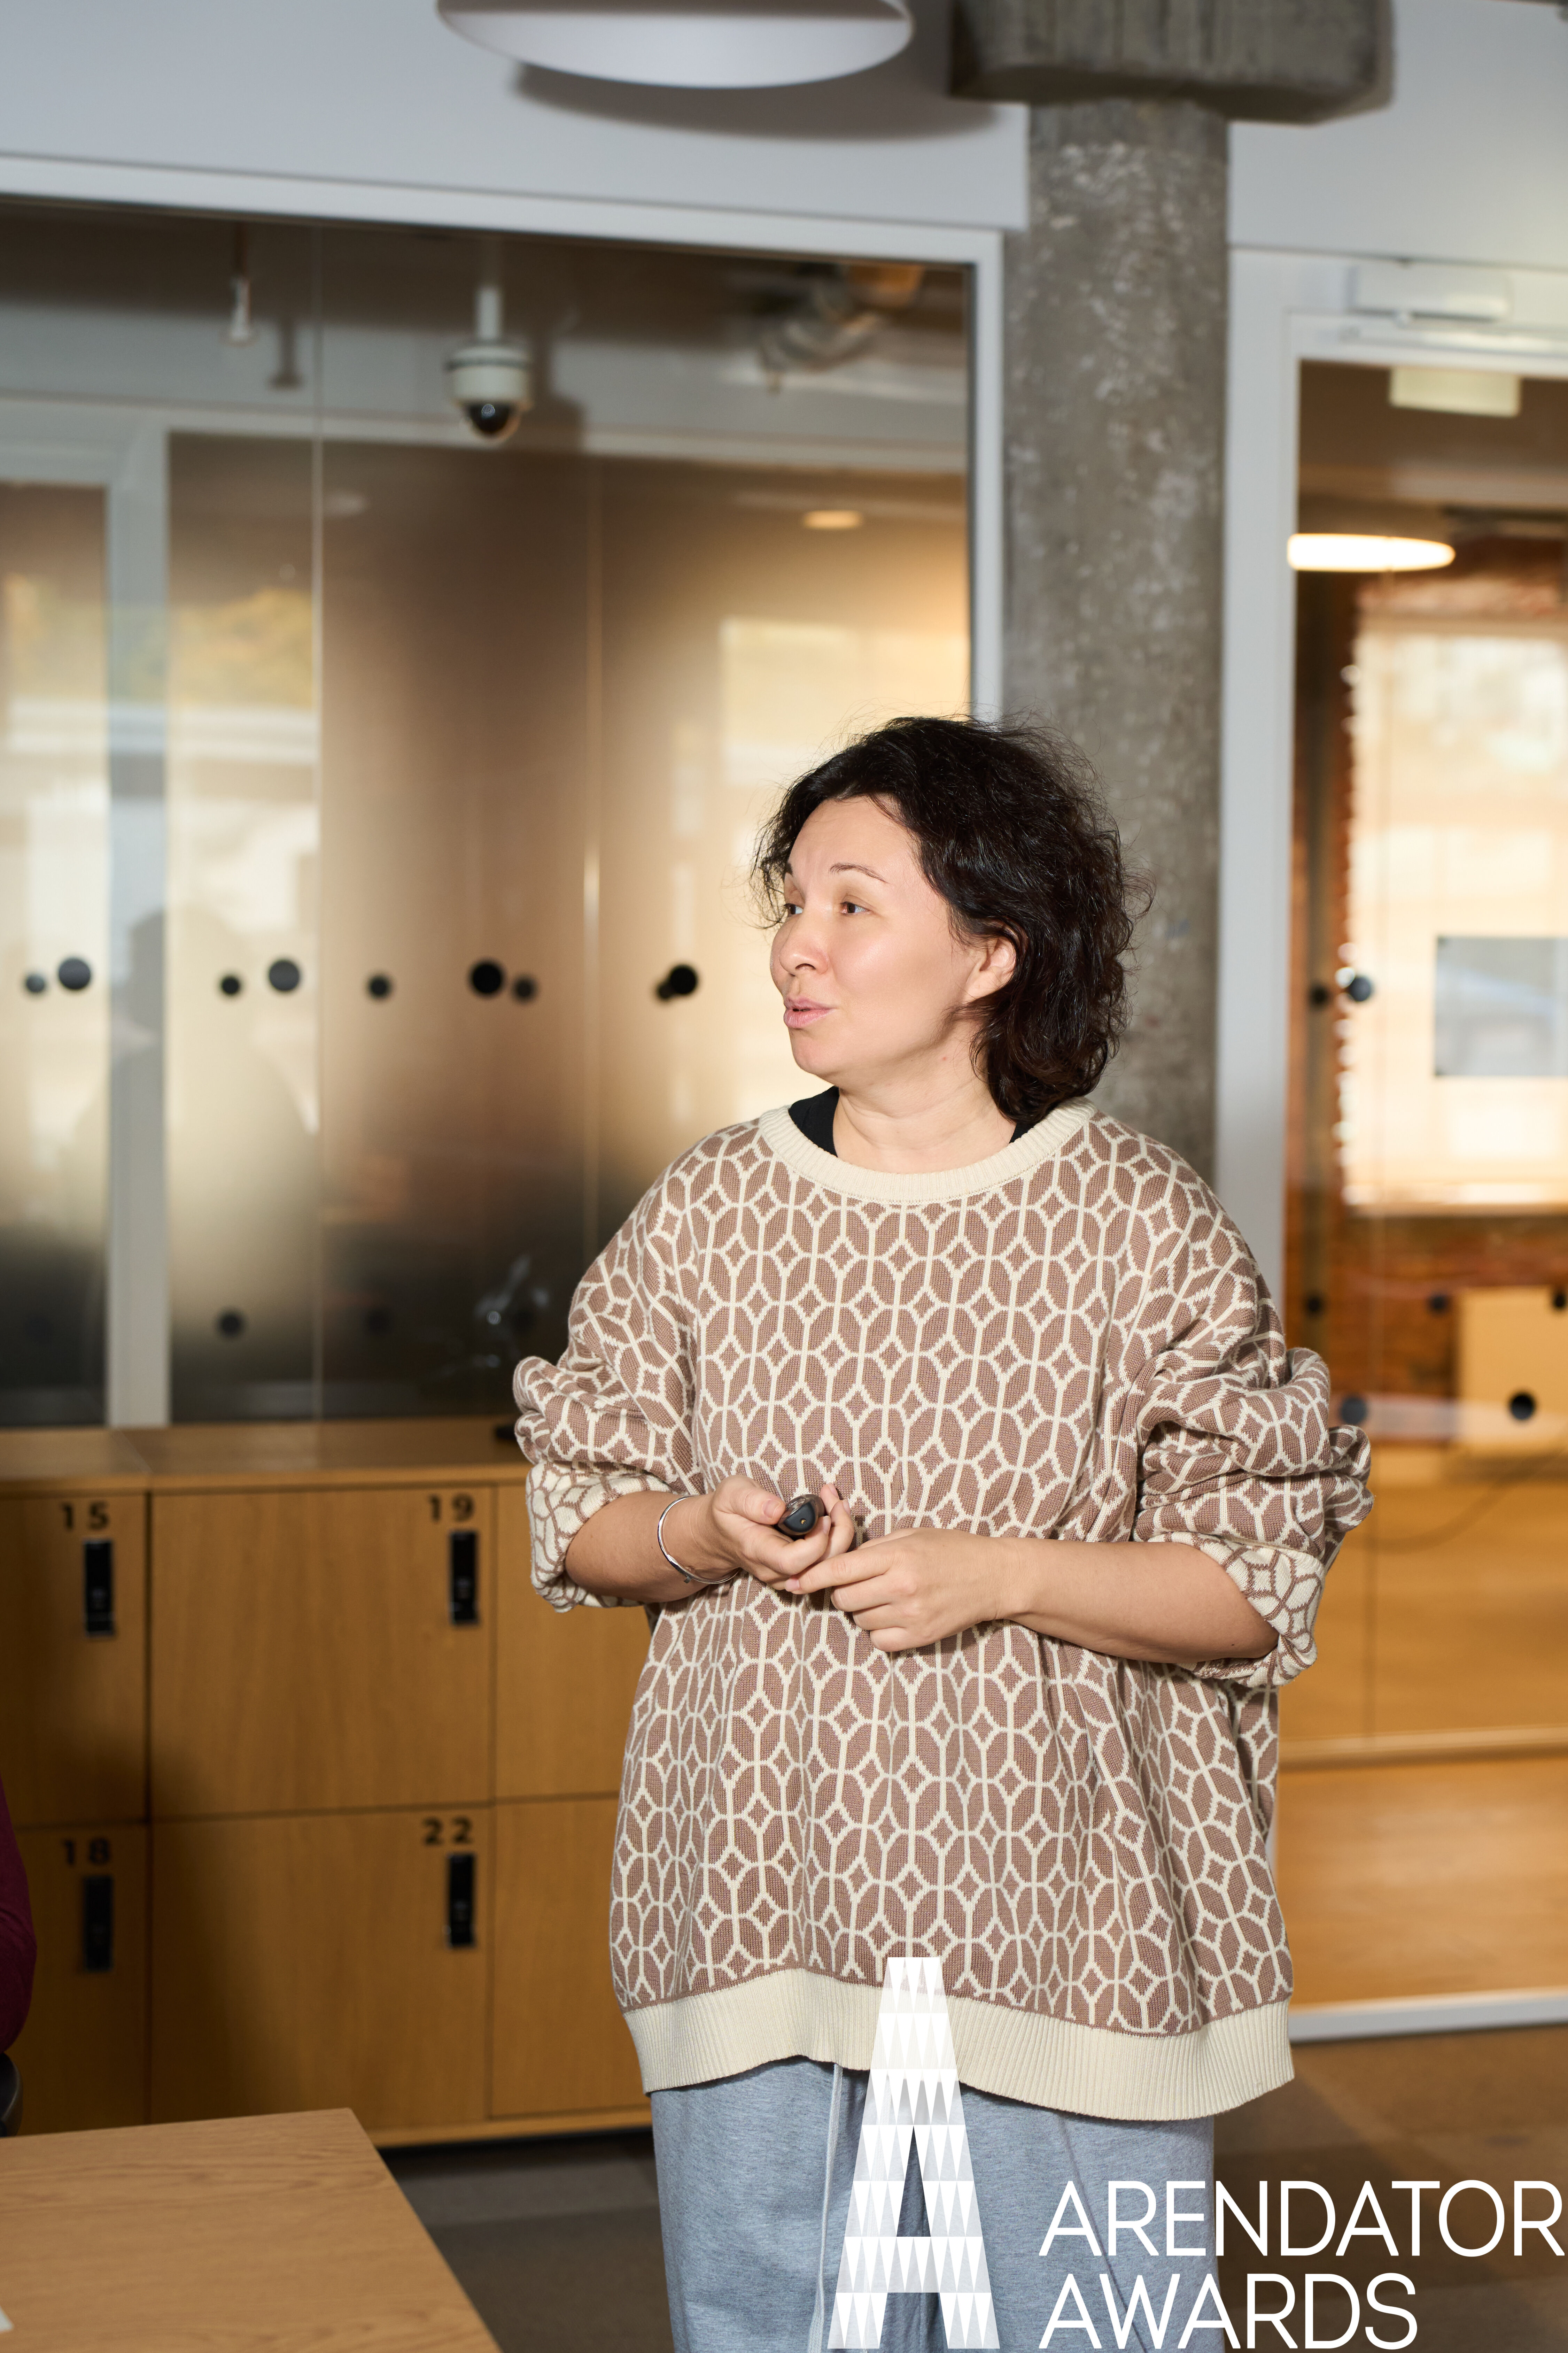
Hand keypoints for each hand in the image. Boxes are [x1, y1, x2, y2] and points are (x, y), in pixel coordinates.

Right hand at [662, 1478, 857, 1590]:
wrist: (718, 1534)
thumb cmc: (726, 1511)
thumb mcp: (730, 1495)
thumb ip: (751, 1501)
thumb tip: (777, 1509)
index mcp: (757, 1551)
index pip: (793, 1562)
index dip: (815, 1543)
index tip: (821, 1516)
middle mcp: (775, 1570)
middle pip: (819, 1568)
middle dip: (838, 1533)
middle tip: (836, 1499)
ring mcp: (788, 1574)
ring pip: (828, 1567)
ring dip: (840, 1534)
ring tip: (835, 1501)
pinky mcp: (798, 1571)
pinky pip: (826, 1562)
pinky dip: (835, 1539)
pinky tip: (832, 1513)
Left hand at [784, 1527, 1010, 1651]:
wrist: (993, 1577)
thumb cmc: (951, 1549)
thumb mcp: (911, 1535)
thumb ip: (873, 1549)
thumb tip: (835, 1561)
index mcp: (897, 1557)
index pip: (839, 1570)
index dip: (811, 1577)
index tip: (792, 1582)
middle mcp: (901, 1588)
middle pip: (844, 1600)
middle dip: (843, 1592)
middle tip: (860, 1583)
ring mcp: (911, 1616)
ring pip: (859, 1621)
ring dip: (864, 1610)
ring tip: (886, 1596)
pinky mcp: (920, 1638)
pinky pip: (878, 1641)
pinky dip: (879, 1630)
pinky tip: (895, 1615)